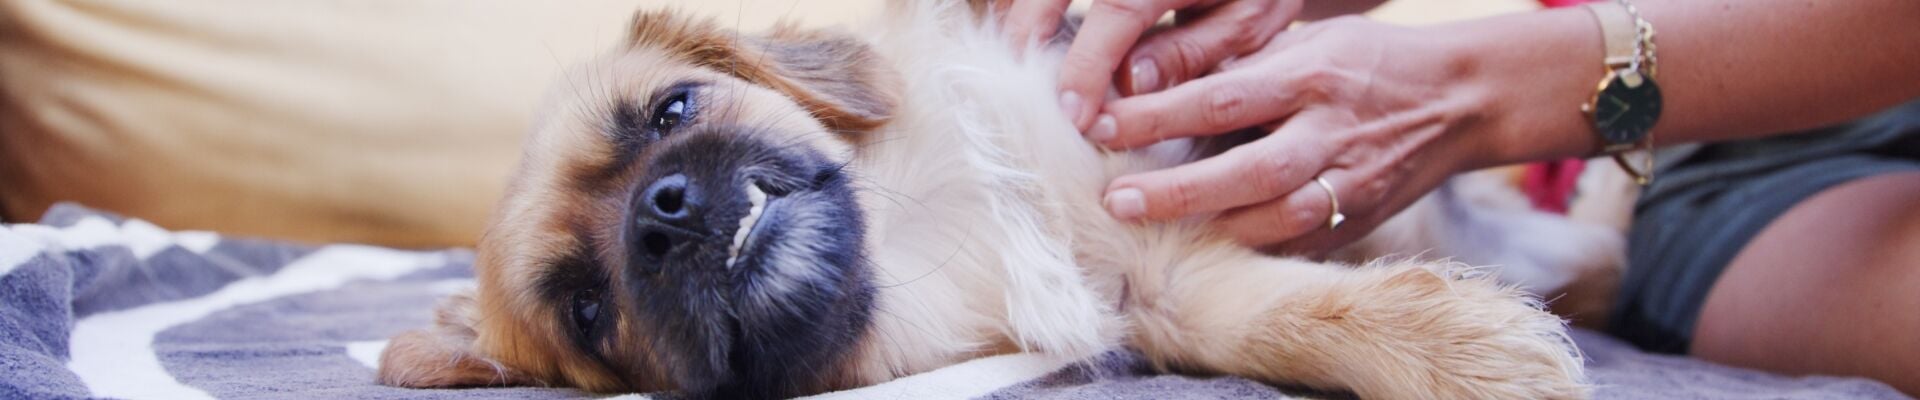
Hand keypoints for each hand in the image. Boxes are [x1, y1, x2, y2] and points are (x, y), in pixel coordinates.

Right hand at [996, 0, 1305, 130]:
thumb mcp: (1247, 20)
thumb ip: (1192, 51)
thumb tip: (1131, 85)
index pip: (1117, 9)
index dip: (1088, 65)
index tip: (1073, 117)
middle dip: (1026, 35)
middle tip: (1021, 94)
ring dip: (1016, 14)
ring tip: (1017, 66)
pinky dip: (1020, 3)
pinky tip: (1026, 38)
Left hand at [1096, 17, 1497, 254]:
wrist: (1459, 98)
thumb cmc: (1362, 61)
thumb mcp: (1303, 40)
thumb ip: (1235, 64)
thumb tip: (1144, 79)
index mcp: (1308, 73)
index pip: (1221, 97)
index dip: (1158, 116)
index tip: (1102, 126)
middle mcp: (1329, 129)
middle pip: (1247, 169)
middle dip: (1178, 190)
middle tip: (1116, 200)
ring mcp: (1350, 179)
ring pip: (1279, 216)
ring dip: (1214, 229)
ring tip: (1154, 233)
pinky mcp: (1362, 217)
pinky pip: (1304, 242)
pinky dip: (1257, 249)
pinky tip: (1209, 253)